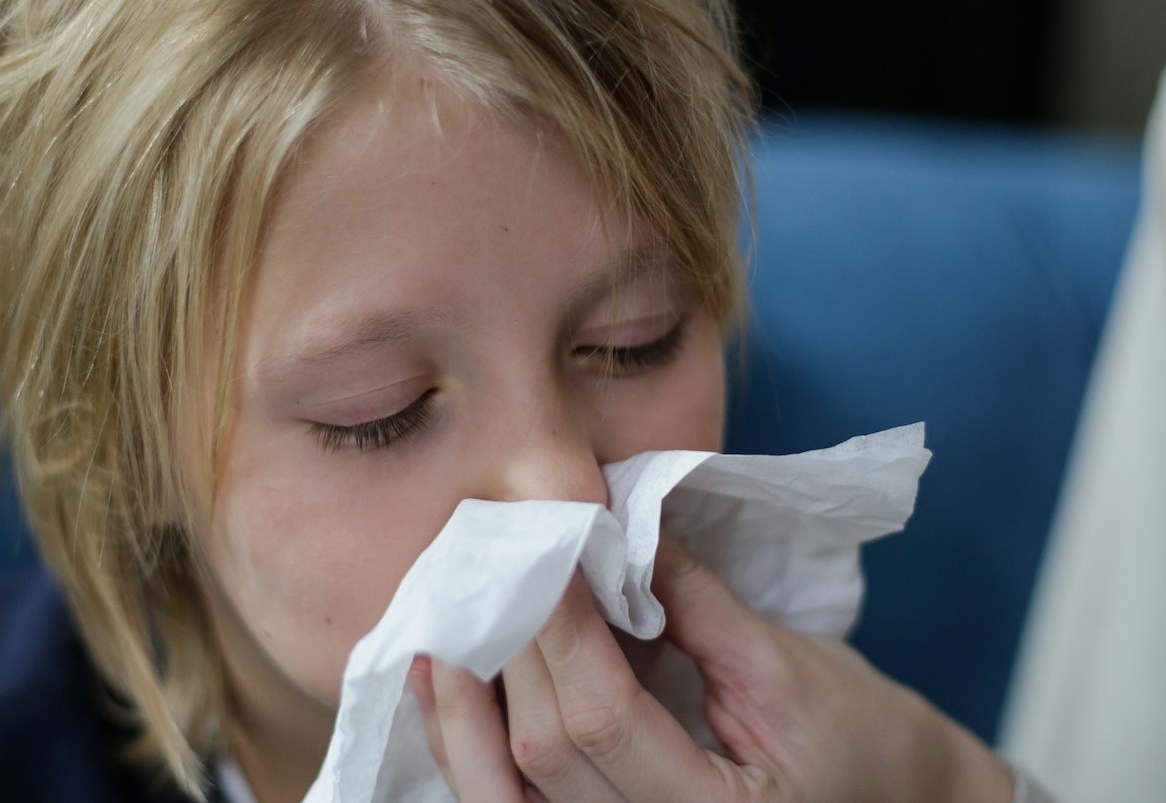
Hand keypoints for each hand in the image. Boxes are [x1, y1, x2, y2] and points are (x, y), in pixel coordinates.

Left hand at [406, 533, 1014, 801]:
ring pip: (505, 799)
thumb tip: (612, 528)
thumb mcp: (785, 669)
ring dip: (464, 711)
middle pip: (542, 757)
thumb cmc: (859, 741)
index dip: (559, 628)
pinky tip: (448, 689)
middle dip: (511, 650)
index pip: (600, 721)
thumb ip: (692, 605)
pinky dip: (472, 749)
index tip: (539, 547)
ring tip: (444, 629)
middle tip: (493, 561)